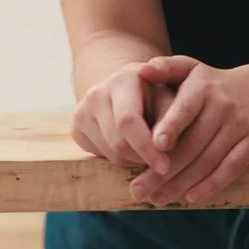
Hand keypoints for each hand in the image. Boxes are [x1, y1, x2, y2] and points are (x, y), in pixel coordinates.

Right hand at [70, 63, 174, 181]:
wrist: (124, 87)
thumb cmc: (155, 95)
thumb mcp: (169, 99)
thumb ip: (172, 120)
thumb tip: (165, 146)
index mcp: (122, 81)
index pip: (128, 121)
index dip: (146, 147)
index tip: (165, 167)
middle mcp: (96, 93)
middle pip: (118, 143)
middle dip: (143, 158)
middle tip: (160, 162)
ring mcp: (82, 111)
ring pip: (111, 154)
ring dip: (134, 160)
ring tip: (146, 148)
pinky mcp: (75, 128)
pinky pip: (99, 156)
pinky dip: (119, 159)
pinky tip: (129, 145)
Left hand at [127, 57, 248, 206]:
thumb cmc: (210, 83)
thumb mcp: (190, 68)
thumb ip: (165, 68)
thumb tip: (143, 70)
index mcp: (203, 86)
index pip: (186, 108)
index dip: (171, 126)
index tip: (156, 145)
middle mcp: (224, 104)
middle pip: (192, 143)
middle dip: (163, 170)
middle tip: (138, 190)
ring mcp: (241, 124)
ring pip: (209, 160)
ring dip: (181, 183)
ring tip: (157, 199)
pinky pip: (231, 168)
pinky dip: (211, 185)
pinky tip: (190, 197)